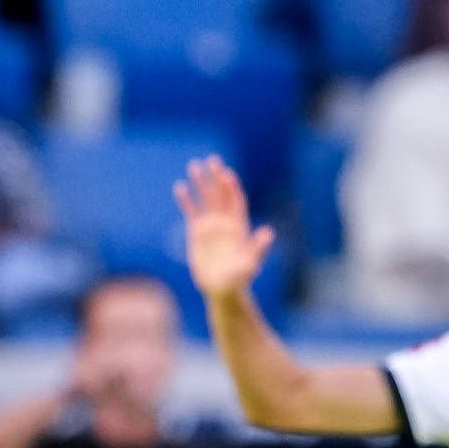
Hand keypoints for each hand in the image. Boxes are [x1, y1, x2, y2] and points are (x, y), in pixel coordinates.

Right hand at [175, 156, 272, 301]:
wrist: (221, 287)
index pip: (235, 201)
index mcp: (238, 226)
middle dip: (215, 177)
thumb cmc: (239, 277)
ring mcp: (211, 226)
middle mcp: (225, 222)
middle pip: (220, 195)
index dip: (231, 187)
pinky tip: (179, 187)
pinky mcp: (197, 233)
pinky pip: (191, 212)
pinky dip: (186, 200)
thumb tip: (268, 232)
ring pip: (205, 199)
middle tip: (210, 159)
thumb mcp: (251, 263)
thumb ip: (258, 248)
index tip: (225, 174)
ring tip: (193, 165)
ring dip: (200, 183)